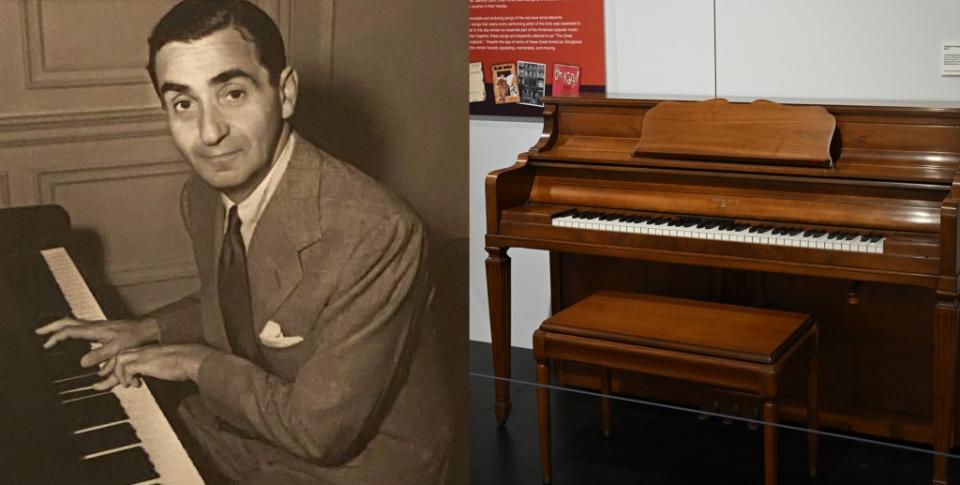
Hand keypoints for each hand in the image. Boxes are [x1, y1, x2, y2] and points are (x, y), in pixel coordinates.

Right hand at [35, 317, 159, 367]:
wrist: (146, 330)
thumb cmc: (134, 338)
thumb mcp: (117, 349)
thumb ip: (100, 356)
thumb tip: (82, 363)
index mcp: (94, 329)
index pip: (69, 330)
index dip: (56, 337)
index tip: (46, 344)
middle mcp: (94, 325)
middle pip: (68, 322)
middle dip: (52, 327)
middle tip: (39, 332)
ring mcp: (97, 325)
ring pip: (73, 322)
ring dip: (60, 326)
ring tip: (49, 332)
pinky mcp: (101, 328)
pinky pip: (80, 325)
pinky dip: (70, 328)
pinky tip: (70, 334)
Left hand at [94, 344, 215, 389]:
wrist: (192, 358)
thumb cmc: (185, 363)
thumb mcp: (166, 366)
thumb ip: (158, 368)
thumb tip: (155, 376)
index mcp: (148, 351)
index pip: (125, 355)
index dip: (115, 366)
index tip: (108, 376)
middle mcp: (143, 351)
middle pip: (117, 356)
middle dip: (107, 370)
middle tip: (99, 384)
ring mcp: (142, 355)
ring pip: (118, 361)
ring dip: (117, 375)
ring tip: (123, 385)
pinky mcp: (143, 362)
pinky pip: (126, 369)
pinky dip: (126, 378)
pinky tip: (133, 384)